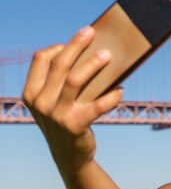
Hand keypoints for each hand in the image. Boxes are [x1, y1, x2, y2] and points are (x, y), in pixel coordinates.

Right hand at [22, 26, 122, 170]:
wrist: (69, 156)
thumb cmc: (66, 120)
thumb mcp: (55, 102)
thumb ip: (62, 82)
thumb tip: (91, 52)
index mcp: (32, 93)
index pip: (41, 59)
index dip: (59, 46)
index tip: (78, 40)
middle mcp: (40, 102)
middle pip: (60, 65)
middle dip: (77, 45)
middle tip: (92, 32)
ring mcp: (56, 115)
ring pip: (75, 80)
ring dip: (93, 64)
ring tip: (109, 55)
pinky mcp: (75, 126)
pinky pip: (97, 106)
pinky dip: (111, 97)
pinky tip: (120, 91)